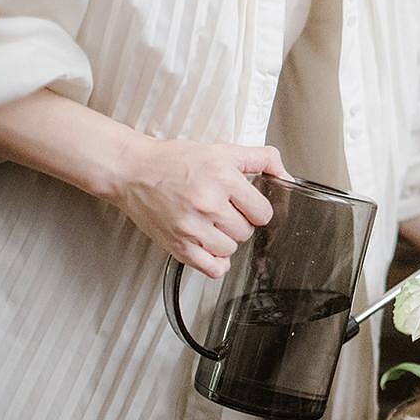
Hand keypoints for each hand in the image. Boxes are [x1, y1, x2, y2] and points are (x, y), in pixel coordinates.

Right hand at [110, 138, 289, 278]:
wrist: (132, 171)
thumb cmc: (174, 161)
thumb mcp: (222, 151)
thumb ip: (261, 159)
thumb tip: (286, 174)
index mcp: (223, 178)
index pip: (263, 212)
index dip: (256, 209)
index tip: (245, 205)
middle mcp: (208, 203)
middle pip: (247, 232)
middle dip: (239, 222)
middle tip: (222, 211)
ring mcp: (192, 227)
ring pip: (231, 249)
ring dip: (225, 240)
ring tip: (211, 225)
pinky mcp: (178, 245)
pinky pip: (213, 268)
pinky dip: (215, 262)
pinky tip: (208, 246)